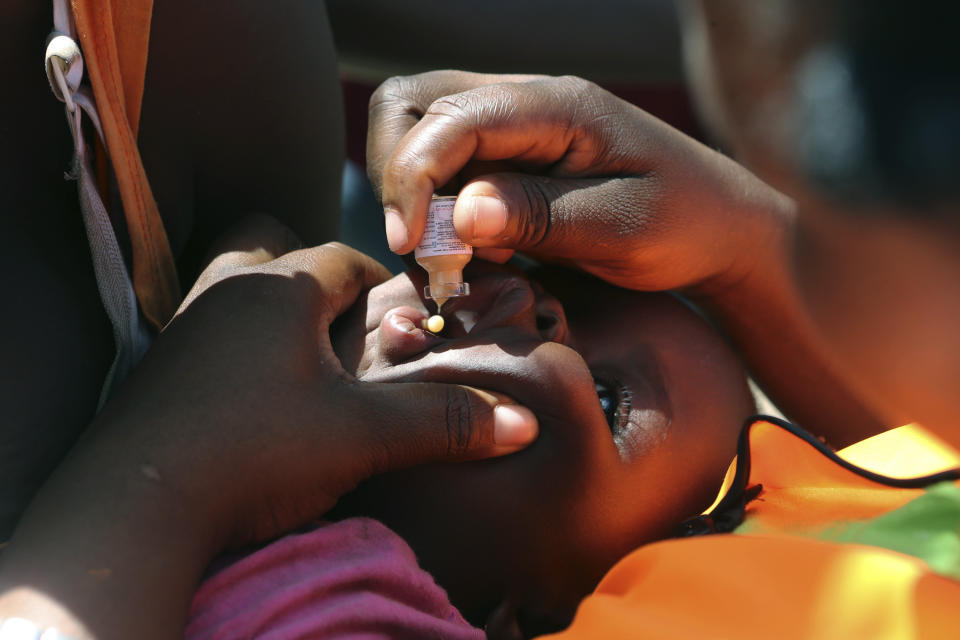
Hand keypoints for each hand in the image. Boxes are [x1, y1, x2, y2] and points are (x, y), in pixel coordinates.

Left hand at [0, 216, 537, 638]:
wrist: (133, 510)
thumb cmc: (253, 451)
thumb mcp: (361, 436)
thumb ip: (441, 423)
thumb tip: (520, 424)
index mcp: (279, 287)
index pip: (345, 258)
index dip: (384, 285)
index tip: (407, 317)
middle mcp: (225, 291)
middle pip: (274, 246)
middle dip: (315, 276)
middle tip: (347, 324)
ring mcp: (185, 329)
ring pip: (237, 290)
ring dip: (275, 313)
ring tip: (307, 362)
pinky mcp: (159, 371)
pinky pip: (210, 333)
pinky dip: (240, 348)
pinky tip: (258, 396)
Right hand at [368, 70, 792, 293]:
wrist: (720, 226)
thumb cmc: (684, 225)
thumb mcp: (620, 230)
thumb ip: (539, 216)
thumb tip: (460, 214)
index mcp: (557, 106)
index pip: (451, 116)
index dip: (413, 176)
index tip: (414, 245)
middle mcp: (526, 100)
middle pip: (412, 104)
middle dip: (399, 176)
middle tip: (422, 251)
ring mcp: (514, 125)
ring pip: (419, 131)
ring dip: (414, 195)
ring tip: (448, 260)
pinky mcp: (511, 155)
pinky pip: (446, 166)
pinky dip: (438, 210)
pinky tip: (473, 254)